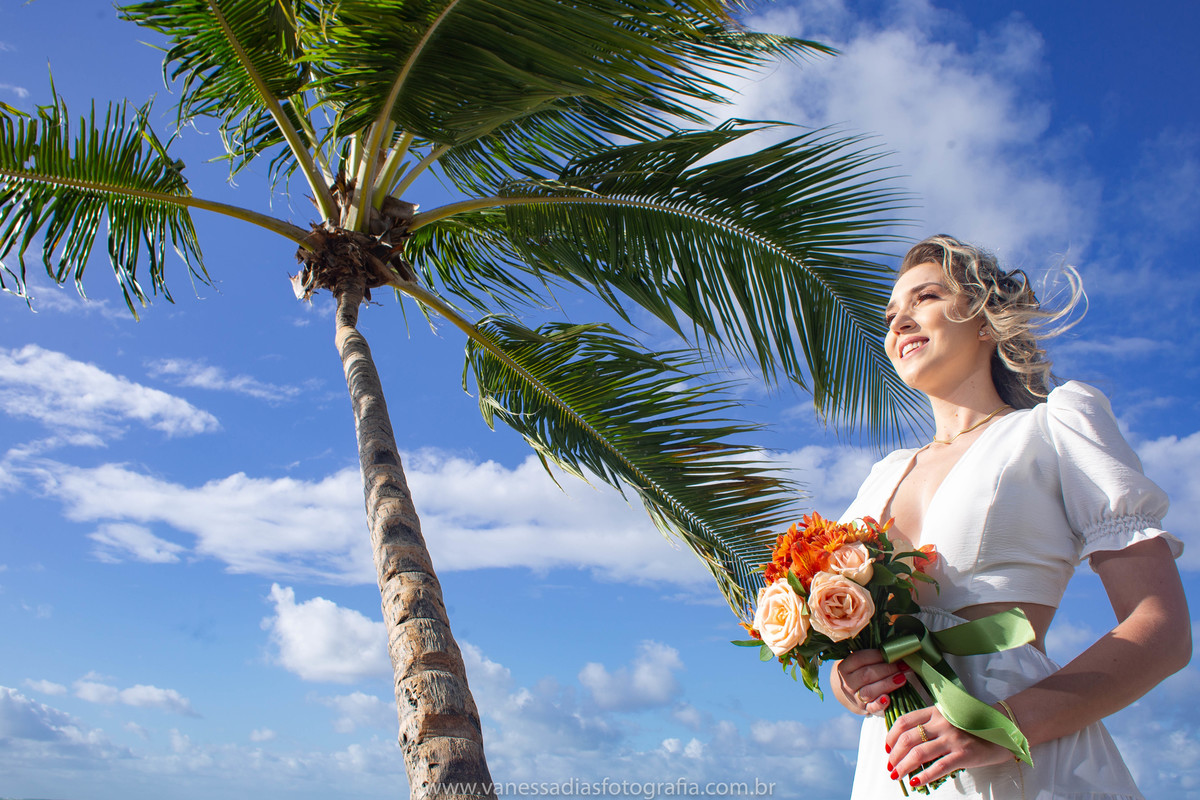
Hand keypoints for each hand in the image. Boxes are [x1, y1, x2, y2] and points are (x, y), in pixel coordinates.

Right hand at [833, 649, 910, 715]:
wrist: (852, 692)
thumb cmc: (861, 671)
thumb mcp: (860, 662)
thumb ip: (872, 656)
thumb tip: (893, 648)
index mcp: (844, 668)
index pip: (858, 659)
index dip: (876, 655)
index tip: (892, 652)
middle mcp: (847, 684)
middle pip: (866, 675)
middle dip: (886, 669)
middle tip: (902, 665)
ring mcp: (855, 698)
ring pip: (869, 691)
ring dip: (887, 683)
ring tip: (902, 678)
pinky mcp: (865, 709)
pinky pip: (872, 708)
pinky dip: (880, 704)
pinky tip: (888, 698)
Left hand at [883, 706, 1014, 788]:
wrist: (1004, 730)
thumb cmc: (973, 726)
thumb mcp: (949, 717)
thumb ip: (931, 724)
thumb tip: (906, 742)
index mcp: (935, 711)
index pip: (904, 721)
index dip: (891, 736)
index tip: (886, 748)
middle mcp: (942, 723)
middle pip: (908, 739)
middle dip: (894, 755)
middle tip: (890, 765)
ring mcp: (953, 738)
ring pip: (919, 754)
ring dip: (903, 766)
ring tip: (898, 775)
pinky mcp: (964, 754)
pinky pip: (938, 767)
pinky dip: (924, 776)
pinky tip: (916, 782)